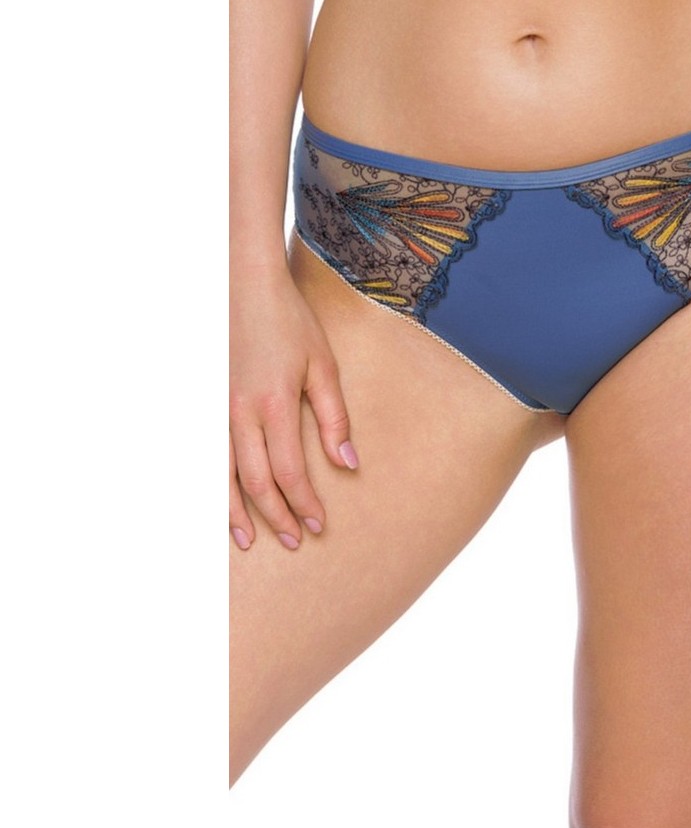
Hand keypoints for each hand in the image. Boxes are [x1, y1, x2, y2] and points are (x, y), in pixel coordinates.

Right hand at [230, 266, 357, 549]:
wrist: (245, 286)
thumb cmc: (290, 323)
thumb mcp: (324, 366)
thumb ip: (335, 418)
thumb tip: (348, 464)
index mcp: (273, 404)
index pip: (289, 472)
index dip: (304, 504)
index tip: (318, 525)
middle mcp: (238, 413)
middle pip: (255, 481)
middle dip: (275, 516)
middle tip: (293, 541)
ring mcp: (215, 409)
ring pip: (221, 475)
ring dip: (234, 511)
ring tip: (247, 540)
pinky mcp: (205, 404)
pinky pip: (207, 455)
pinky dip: (213, 485)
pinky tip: (220, 503)